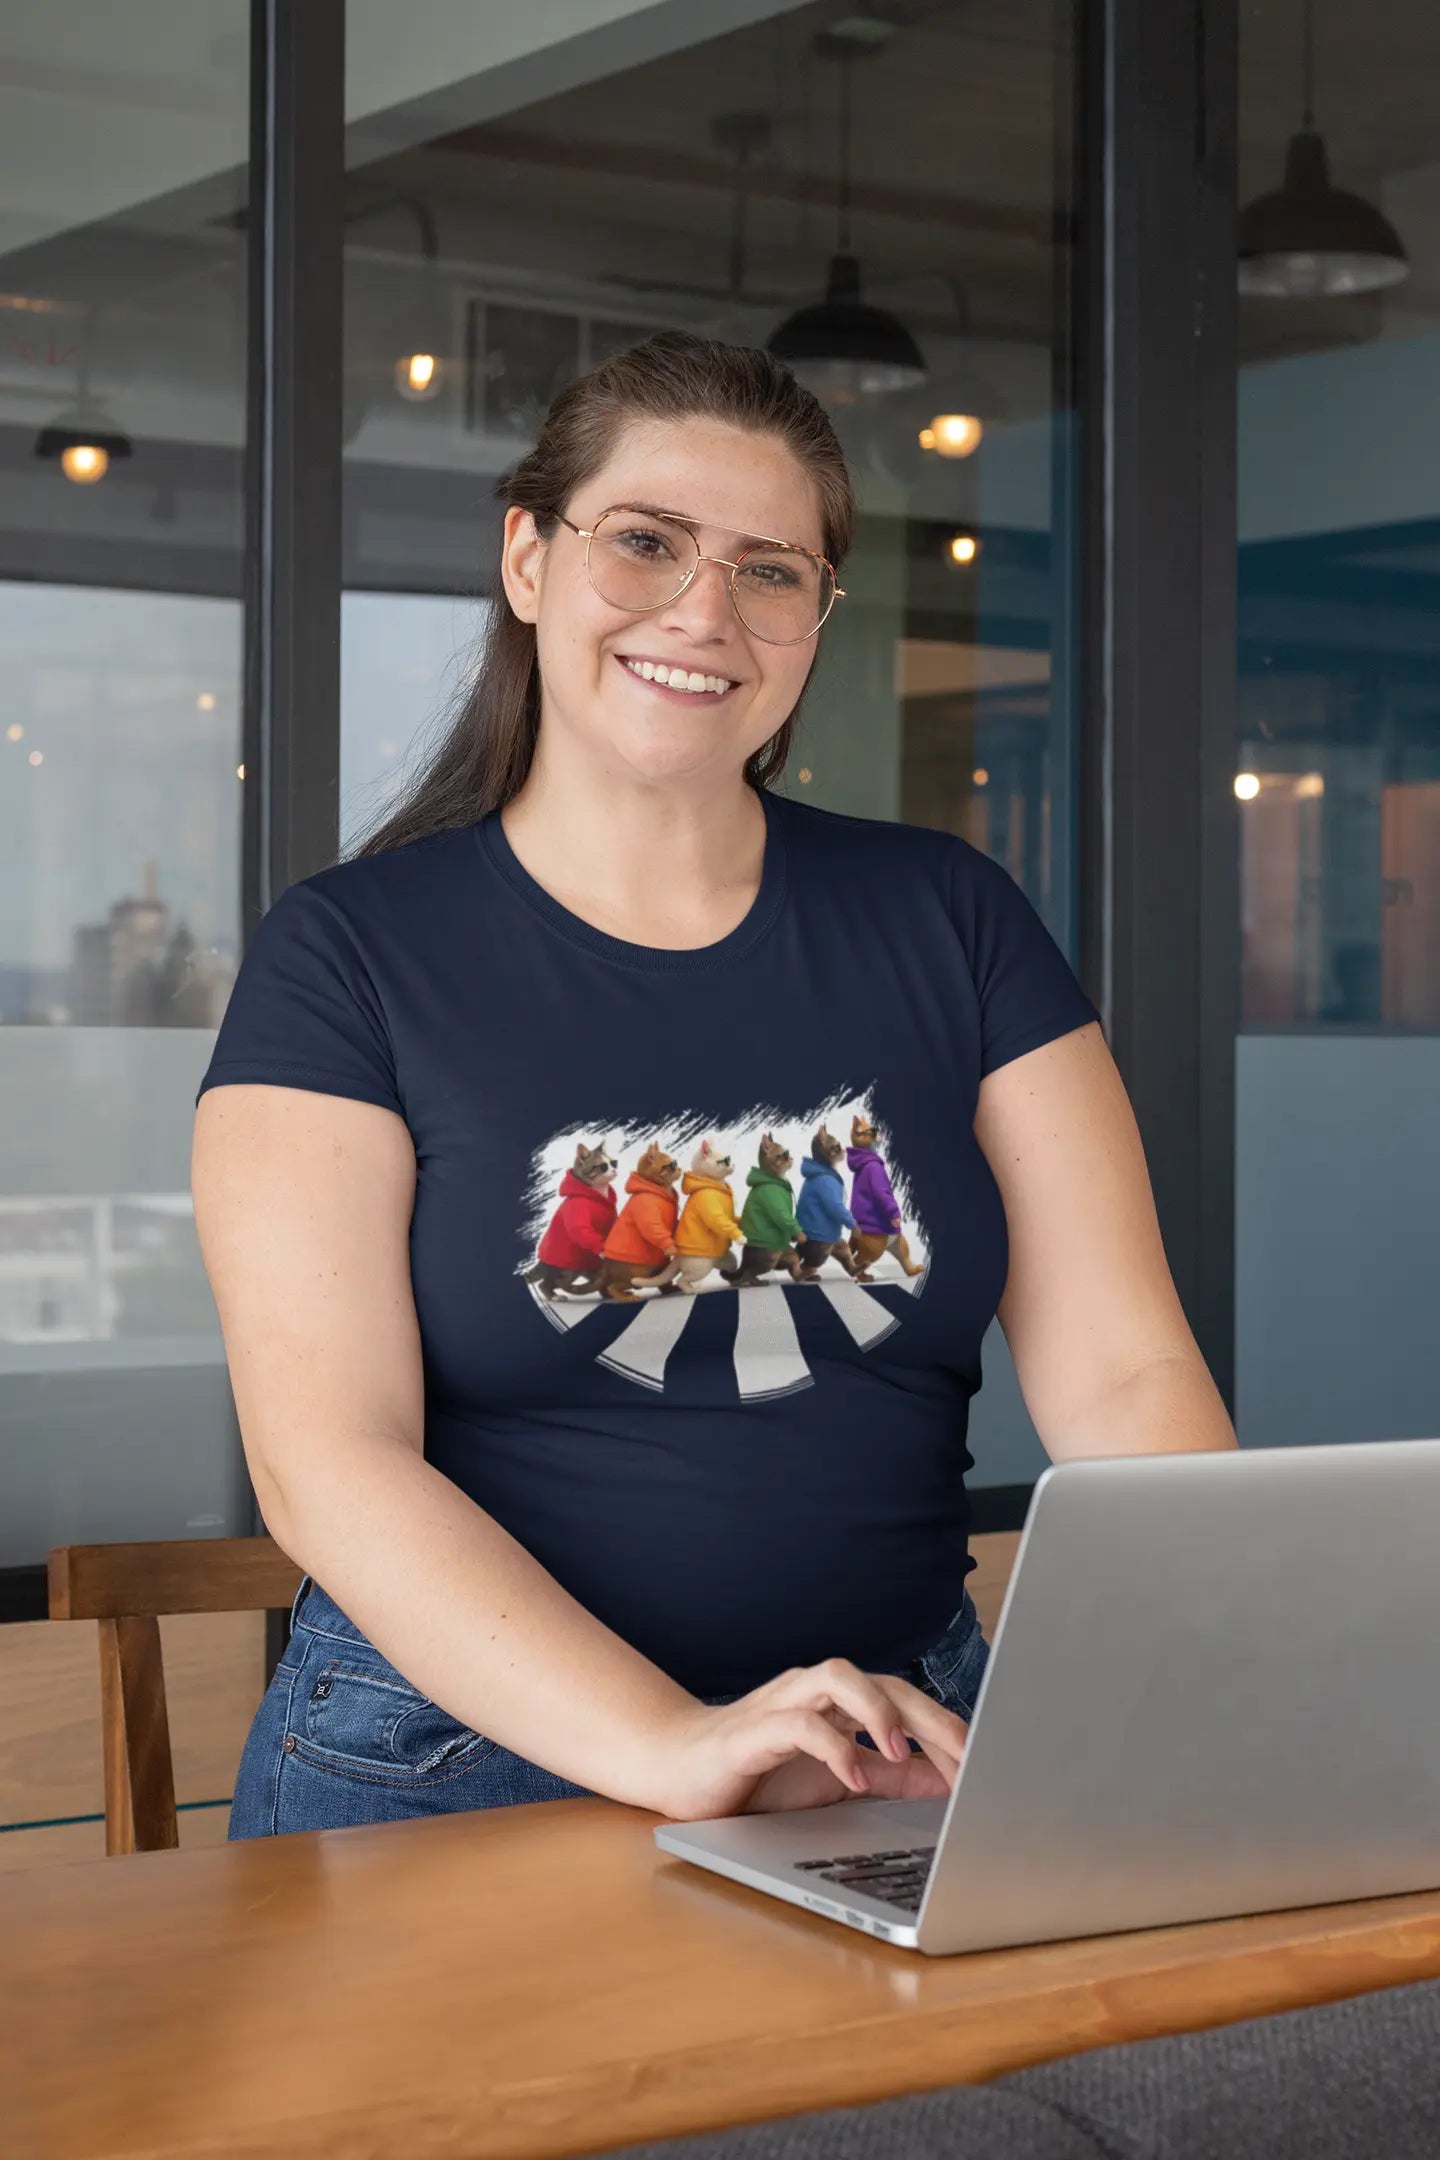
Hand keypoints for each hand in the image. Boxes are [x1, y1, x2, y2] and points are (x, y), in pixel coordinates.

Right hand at [641, 1659, 968, 1820]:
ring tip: (905, 1752)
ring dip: (879, 1712)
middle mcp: (817, 1692)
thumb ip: (891, 1775)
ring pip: (841, 1678)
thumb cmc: (760, 1772)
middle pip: (886, 1683)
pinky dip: (831, 1747)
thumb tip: (949, 1780)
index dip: (947, 1726)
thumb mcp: (840, 1780)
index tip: (988, 1760)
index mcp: (842, 1704)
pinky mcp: (753, 1728)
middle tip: (970, 1753)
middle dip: (931, 1716)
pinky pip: (798, 1723)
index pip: (907, 1700)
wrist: (680, 1770)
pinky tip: (853, 1777)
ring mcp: (784, 1702)